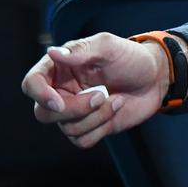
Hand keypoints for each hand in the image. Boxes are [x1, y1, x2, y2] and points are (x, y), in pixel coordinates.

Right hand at [21, 33, 167, 147]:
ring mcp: (75, 111)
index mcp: (59, 68)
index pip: (32, 84)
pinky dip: (100, 128)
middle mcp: (61, 91)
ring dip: (95, 117)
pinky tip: (115, 109)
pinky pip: (81, 140)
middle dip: (74, 109)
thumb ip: (81, 50)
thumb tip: (52, 52)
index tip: (58, 101)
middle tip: (101, 95)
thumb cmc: (131, 57)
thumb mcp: (108, 46)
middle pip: (44, 113)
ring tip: (114, 99)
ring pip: (67, 128)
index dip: (39, 95)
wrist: (156, 77)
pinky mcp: (89, 127)